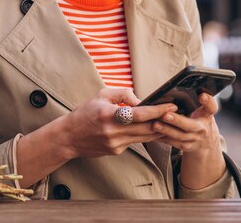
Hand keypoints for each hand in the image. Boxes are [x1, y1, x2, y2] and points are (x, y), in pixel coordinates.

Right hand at [62, 88, 176, 158]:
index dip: (158, 110)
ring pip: (145, 137)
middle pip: (147, 128)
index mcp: (109, 114)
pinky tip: (148, 129)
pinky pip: (135, 142)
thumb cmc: (84, 113)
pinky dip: (143, 135)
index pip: (140, 114)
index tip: (171, 106)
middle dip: (164, 121)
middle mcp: (113, 131)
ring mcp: (115, 143)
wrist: (69, 136)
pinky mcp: (116, 151)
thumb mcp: (101, 96)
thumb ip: (123, 94)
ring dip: (158, 130)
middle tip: (176, 114)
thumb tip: (141, 100)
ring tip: (168, 121)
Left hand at [152, 93, 225, 189]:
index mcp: (206, 116)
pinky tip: (151, 133)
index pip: (211, 108)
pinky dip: (161, 137)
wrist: (206, 144)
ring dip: (166, 130)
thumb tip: (175, 88)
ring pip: (180, 136)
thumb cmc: (199, 120)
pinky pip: (172, 142)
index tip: (202, 95)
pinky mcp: (185, 146)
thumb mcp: (202, 111)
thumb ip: (194, 103)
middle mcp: (202, 128)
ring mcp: (194, 139)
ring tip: (155, 124)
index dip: (208, 101)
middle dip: (177, 120)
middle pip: (191, 125)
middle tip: (165, 114)